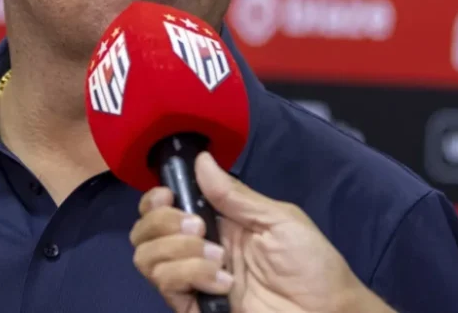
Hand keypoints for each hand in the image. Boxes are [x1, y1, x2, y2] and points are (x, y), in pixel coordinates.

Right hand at [130, 152, 392, 312]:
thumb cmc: (312, 264)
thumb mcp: (279, 219)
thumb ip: (235, 195)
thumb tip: (200, 159)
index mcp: (216, 223)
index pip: (164, 207)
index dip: (156, 199)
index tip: (169, 196)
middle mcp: (196, 250)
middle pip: (144, 232)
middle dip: (163, 223)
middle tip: (200, 229)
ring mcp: (193, 280)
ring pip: (147, 258)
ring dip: (180, 252)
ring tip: (219, 261)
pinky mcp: (194, 308)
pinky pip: (166, 287)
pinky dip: (191, 276)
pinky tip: (223, 284)